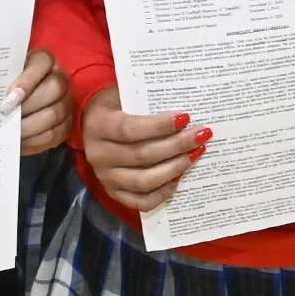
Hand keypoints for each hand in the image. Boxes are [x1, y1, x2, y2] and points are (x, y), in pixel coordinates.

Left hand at [9, 50, 73, 155]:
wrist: (18, 101)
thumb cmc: (7, 84)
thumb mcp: (4, 75)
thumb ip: (1, 79)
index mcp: (44, 60)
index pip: (43, 62)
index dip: (27, 80)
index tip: (8, 97)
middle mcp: (60, 78)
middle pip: (54, 88)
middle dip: (28, 105)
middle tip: (6, 116)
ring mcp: (66, 102)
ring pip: (54, 114)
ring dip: (29, 125)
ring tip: (9, 131)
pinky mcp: (66, 125)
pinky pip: (54, 135)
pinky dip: (34, 141)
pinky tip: (18, 142)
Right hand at [81, 86, 208, 212]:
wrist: (94, 122)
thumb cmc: (116, 104)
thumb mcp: (124, 94)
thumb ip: (147, 101)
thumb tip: (184, 111)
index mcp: (99, 126)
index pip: (129, 130)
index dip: (159, 126)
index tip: (185, 118)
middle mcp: (98, 155)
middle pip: (141, 156)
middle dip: (176, 146)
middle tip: (201, 136)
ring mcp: (105, 177)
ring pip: (143, 181)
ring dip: (174, 168)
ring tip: (195, 154)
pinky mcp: (114, 192)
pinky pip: (140, 201)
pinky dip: (162, 193)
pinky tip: (178, 179)